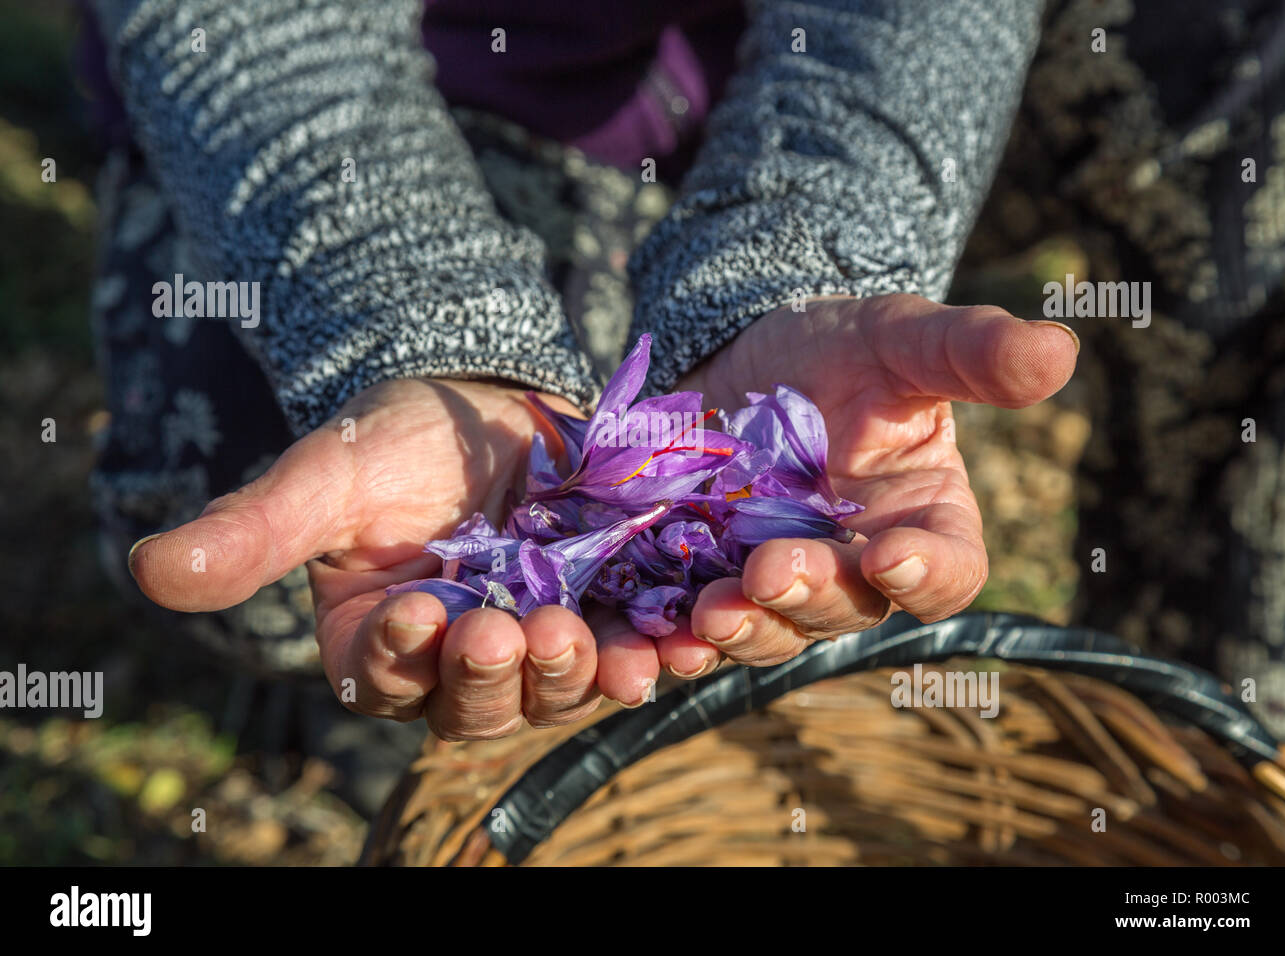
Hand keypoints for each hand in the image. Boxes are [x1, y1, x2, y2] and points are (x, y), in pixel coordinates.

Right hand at [128, 378, 613, 738]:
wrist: (484, 402)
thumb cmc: (392, 438)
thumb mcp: (327, 476)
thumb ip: (254, 528)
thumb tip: (147, 572)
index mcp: (382, 641)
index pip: (386, 675)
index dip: (403, 654)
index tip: (420, 611)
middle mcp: (459, 662)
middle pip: (478, 703)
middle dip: (497, 676)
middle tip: (512, 632)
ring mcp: (536, 643)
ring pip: (556, 690)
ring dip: (578, 676)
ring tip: (603, 647)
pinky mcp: (603, 615)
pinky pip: (630, 650)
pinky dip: (654, 653)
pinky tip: (682, 642)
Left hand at [591, 293, 1079, 677]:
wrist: (744, 351)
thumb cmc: (843, 348)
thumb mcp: (901, 338)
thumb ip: (971, 352)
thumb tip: (1061, 349)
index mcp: (921, 523)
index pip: (945, 571)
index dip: (926, 573)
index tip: (893, 552)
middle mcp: (852, 570)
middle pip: (844, 609)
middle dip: (807, 596)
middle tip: (767, 573)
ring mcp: (772, 582)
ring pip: (766, 629)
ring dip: (737, 628)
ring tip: (703, 614)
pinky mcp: (700, 580)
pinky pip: (688, 625)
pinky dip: (667, 638)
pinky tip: (642, 636)